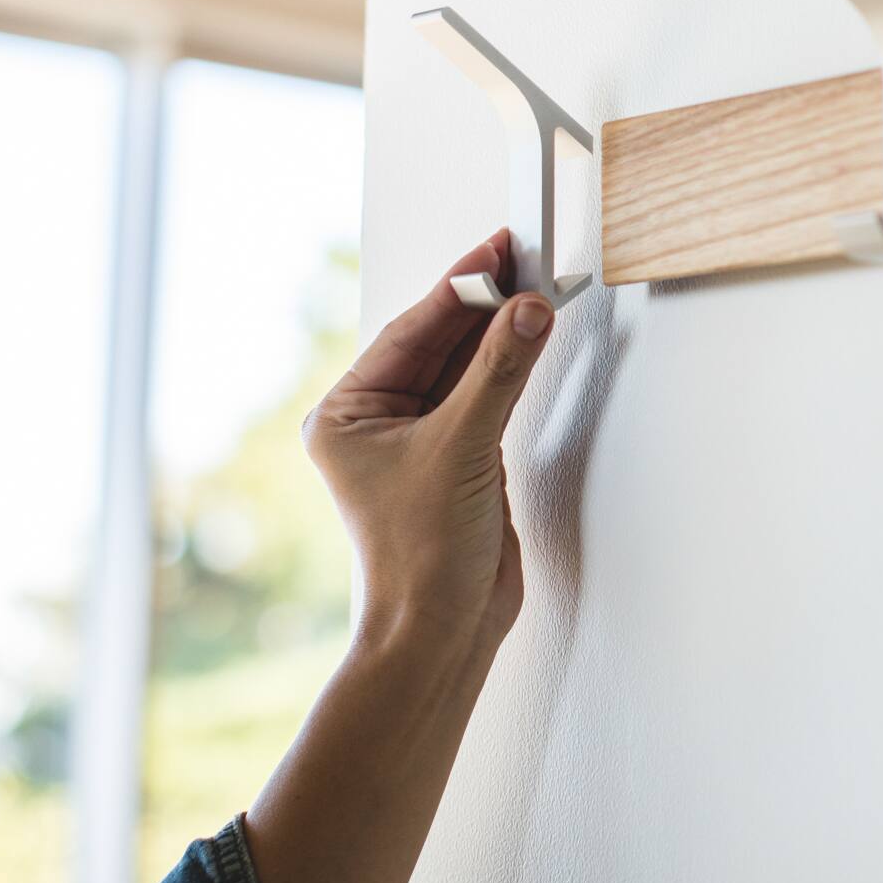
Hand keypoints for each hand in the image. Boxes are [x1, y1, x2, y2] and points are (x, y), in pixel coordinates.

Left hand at [248, 234, 555, 882]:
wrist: (443, 630)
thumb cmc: (421, 558)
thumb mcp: (461, 449)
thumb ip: (498, 374)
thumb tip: (525, 311)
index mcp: (346, 414)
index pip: (409, 332)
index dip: (457, 288)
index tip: (497, 252)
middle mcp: (375, 422)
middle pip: (436, 342)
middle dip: (481, 303)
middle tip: (523, 258)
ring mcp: (418, 439)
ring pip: (464, 366)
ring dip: (499, 332)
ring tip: (537, 288)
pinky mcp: (457, 457)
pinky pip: (484, 393)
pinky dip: (509, 366)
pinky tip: (531, 337)